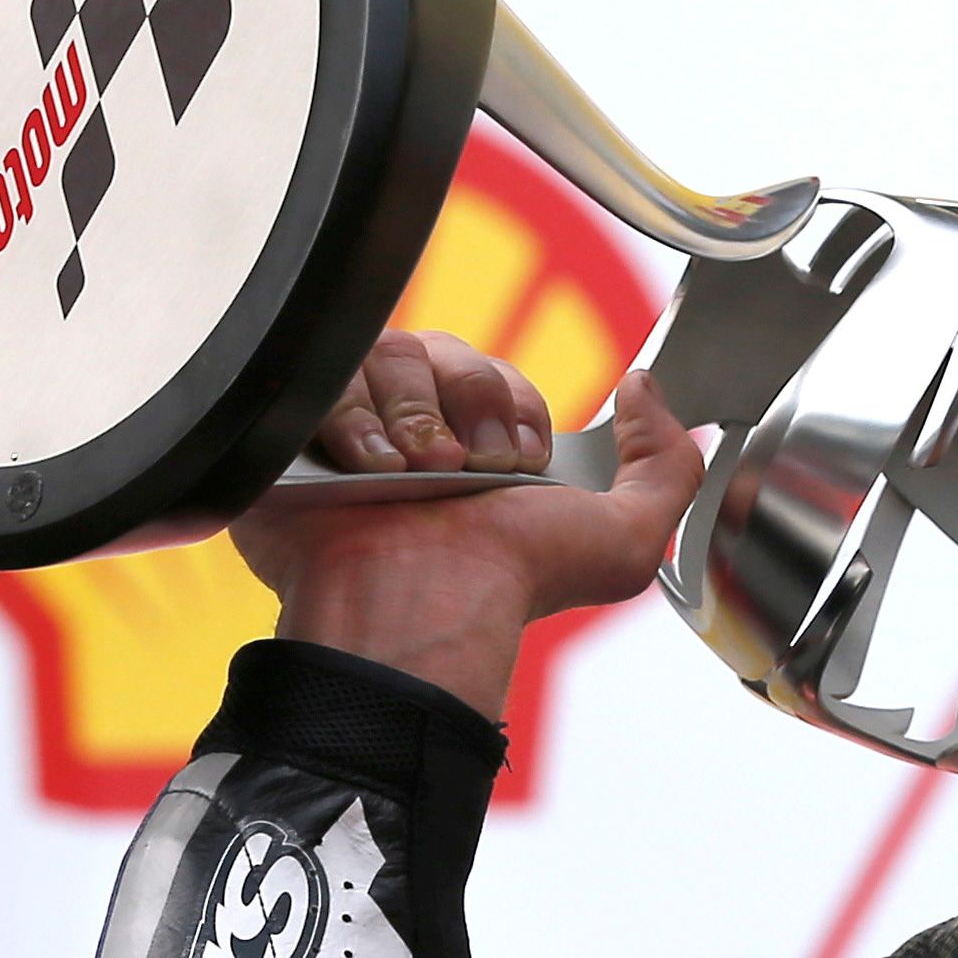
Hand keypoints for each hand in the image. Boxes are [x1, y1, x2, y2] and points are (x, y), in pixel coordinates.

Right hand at [229, 331, 705, 721]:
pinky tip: (365, 468)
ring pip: (383, 352)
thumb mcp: (626, 539)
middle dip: (466, 401)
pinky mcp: (290, 441)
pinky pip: (318, 376)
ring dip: (411, 413)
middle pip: (439, 347)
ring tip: (416, 474)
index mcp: (478, 449)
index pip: (493, 370)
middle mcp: (412, 435)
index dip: (512, 403)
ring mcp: (346, 435)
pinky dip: (348, 415)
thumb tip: (647, 385)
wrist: (420, 609)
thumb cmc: (512, 586)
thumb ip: (667, 463)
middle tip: (466, 469)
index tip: (518, 460)